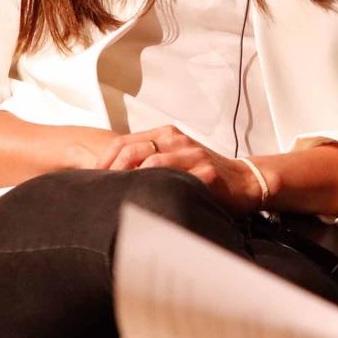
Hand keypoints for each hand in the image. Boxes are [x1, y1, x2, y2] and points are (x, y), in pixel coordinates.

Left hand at [103, 124, 269, 214]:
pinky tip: (147, 203)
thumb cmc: (204, 172)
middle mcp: (177, 140)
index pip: (123, 142)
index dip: (104, 161)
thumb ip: (149, 160)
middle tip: (100, 192)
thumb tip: (112, 177)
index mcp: (166, 134)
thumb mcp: (175, 157)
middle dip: (112, 172)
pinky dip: (158, 191)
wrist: (245, 180)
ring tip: (118, 198)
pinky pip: (177, 181)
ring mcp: (193, 155)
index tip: (92, 179)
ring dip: (131, 181)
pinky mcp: (206, 173)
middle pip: (132, 151)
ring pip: (151, 163)